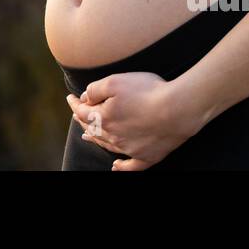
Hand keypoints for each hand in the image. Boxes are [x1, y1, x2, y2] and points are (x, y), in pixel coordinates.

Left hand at [65, 72, 208, 169]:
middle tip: (77, 114)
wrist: (178, 110)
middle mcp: (113, 136)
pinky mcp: (147, 157)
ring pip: (107, 146)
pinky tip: (116, 167)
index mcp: (103, 118)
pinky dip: (121, 167)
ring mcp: (130, 149)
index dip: (75, 104)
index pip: (82, 111)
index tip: (70, 98)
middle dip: (83, 121)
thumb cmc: (147, 92)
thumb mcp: (115, 81)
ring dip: (96, 140)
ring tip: (87, 136)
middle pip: (93, 130)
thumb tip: (84, 98)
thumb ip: (95, 89)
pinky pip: (130, 166)